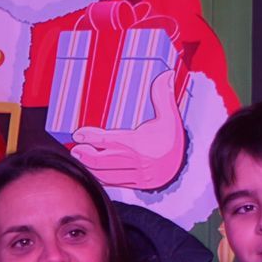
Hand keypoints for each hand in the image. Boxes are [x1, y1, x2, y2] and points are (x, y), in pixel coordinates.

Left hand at [70, 74, 186, 190]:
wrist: (186, 165)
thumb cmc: (174, 140)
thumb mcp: (170, 117)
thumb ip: (163, 97)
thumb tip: (165, 75)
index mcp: (141, 144)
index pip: (110, 140)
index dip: (91, 137)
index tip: (78, 134)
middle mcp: (137, 161)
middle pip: (103, 160)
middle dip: (86, 155)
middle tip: (75, 148)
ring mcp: (137, 176)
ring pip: (106, 174)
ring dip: (90, 167)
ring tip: (80, 158)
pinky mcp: (137, 186)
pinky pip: (114, 183)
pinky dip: (101, 178)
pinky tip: (93, 172)